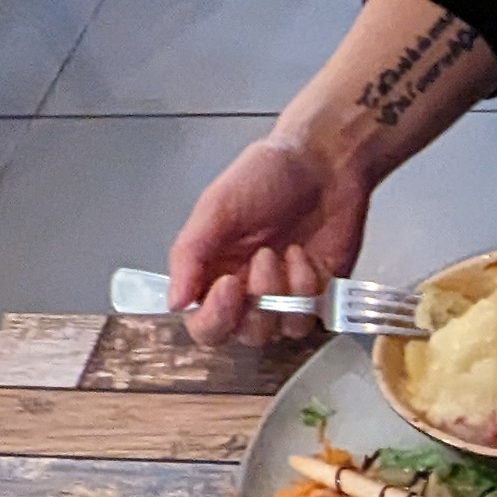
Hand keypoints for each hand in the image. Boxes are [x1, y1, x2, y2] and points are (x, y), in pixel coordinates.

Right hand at [168, 136, 373, 345]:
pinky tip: (305, 253)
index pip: (204, 324)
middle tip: (264, 258)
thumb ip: (189, 255)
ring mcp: (286, 296)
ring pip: (279, 330)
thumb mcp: (215, 207)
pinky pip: (312, 315)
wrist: (323, 161)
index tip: (229, 286)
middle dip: (254, 306)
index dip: (214, 318)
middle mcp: (248, 292)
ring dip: (283, 293)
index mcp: (213, 273)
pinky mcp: (321, 293)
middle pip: (243, 335)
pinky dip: (308, 286)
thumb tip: (174, 302)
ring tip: (286, 250)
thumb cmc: (265, 175)